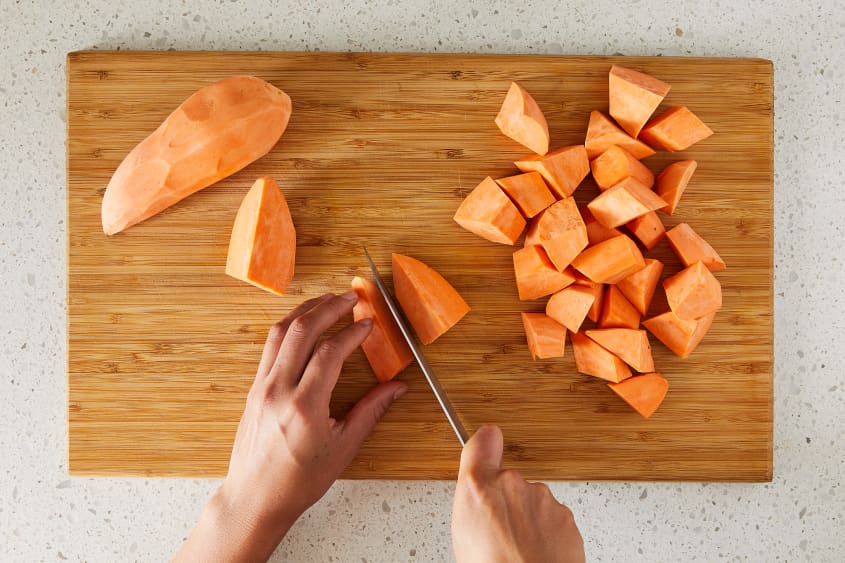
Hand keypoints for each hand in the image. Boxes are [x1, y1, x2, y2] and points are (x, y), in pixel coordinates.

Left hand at [175, 292, 407, 561]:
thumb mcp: (343, 447)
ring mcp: (262, 387)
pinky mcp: (253, 389)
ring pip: (280, 333)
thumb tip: (397, 387)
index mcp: (304, 406)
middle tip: (350, 297)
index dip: (352, 331)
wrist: (255, 498)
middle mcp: (279, 390)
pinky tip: (302, 324)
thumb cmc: (299, 480)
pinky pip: (270, 347)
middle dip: (329, 307)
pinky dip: (288, 328)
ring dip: (305, 311)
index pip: (330, 352)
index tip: (368, 322)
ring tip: (326, 300)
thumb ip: (371, 410)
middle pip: (302, 331)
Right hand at [451, 425, 584, 562]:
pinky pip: (552, 518)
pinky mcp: (565, 515)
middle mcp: (512, 484)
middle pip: (508, 479)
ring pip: (532, 501)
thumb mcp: (463, 534)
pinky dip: (547, 533)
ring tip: (518, 550)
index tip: (484, 448)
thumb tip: (477, 501)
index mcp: (478, 486)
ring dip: (528, 519)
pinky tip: (537, 554)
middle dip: (506, 501)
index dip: (484, 444)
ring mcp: (542, 498)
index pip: (483, 440)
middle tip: (498, 532)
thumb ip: (474, 504)